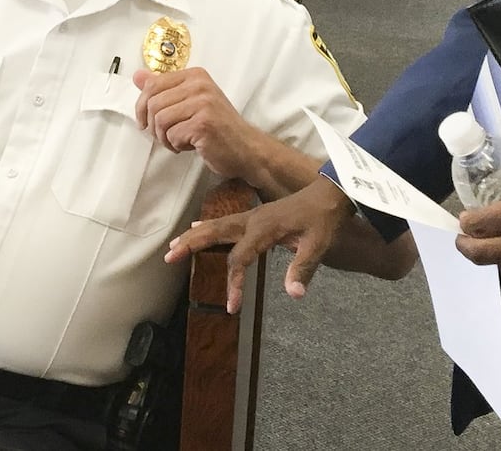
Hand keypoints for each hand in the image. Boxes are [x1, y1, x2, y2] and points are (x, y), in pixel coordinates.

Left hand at [133, 67, 257, 180]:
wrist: (246, 149)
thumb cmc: (218, 127)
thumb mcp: (191, 102)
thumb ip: (164, 88)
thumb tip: (137, 76)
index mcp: (195, 75)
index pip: (152, 84)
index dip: (142, 107)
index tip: (147, 122)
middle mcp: (200, 84)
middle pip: (153, 103)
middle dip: (153, 126)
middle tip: (165, 137)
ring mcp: (203, 103)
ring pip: (160, 120)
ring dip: (164, 138)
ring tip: (179, 141)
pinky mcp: (204, 124)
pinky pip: (172, 135)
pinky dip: (176, 145)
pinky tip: (190, 146)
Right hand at [165, 177, 354, 311]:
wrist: (331, 193)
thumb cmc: (324, 219)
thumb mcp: (318, 245)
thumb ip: (303, 268)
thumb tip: (294, 295)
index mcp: (265, 229)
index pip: (240, 258)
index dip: (233, 283)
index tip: (231, 307)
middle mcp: (253, 220)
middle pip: (216, 232)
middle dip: (192, 244)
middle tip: (169, 256)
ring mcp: (253, 216)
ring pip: (217, 225)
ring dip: (195, 235)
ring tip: (174, 245)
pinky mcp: (256, 217)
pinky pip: (226, 222)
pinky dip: (207, 227)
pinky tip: (196, 228)